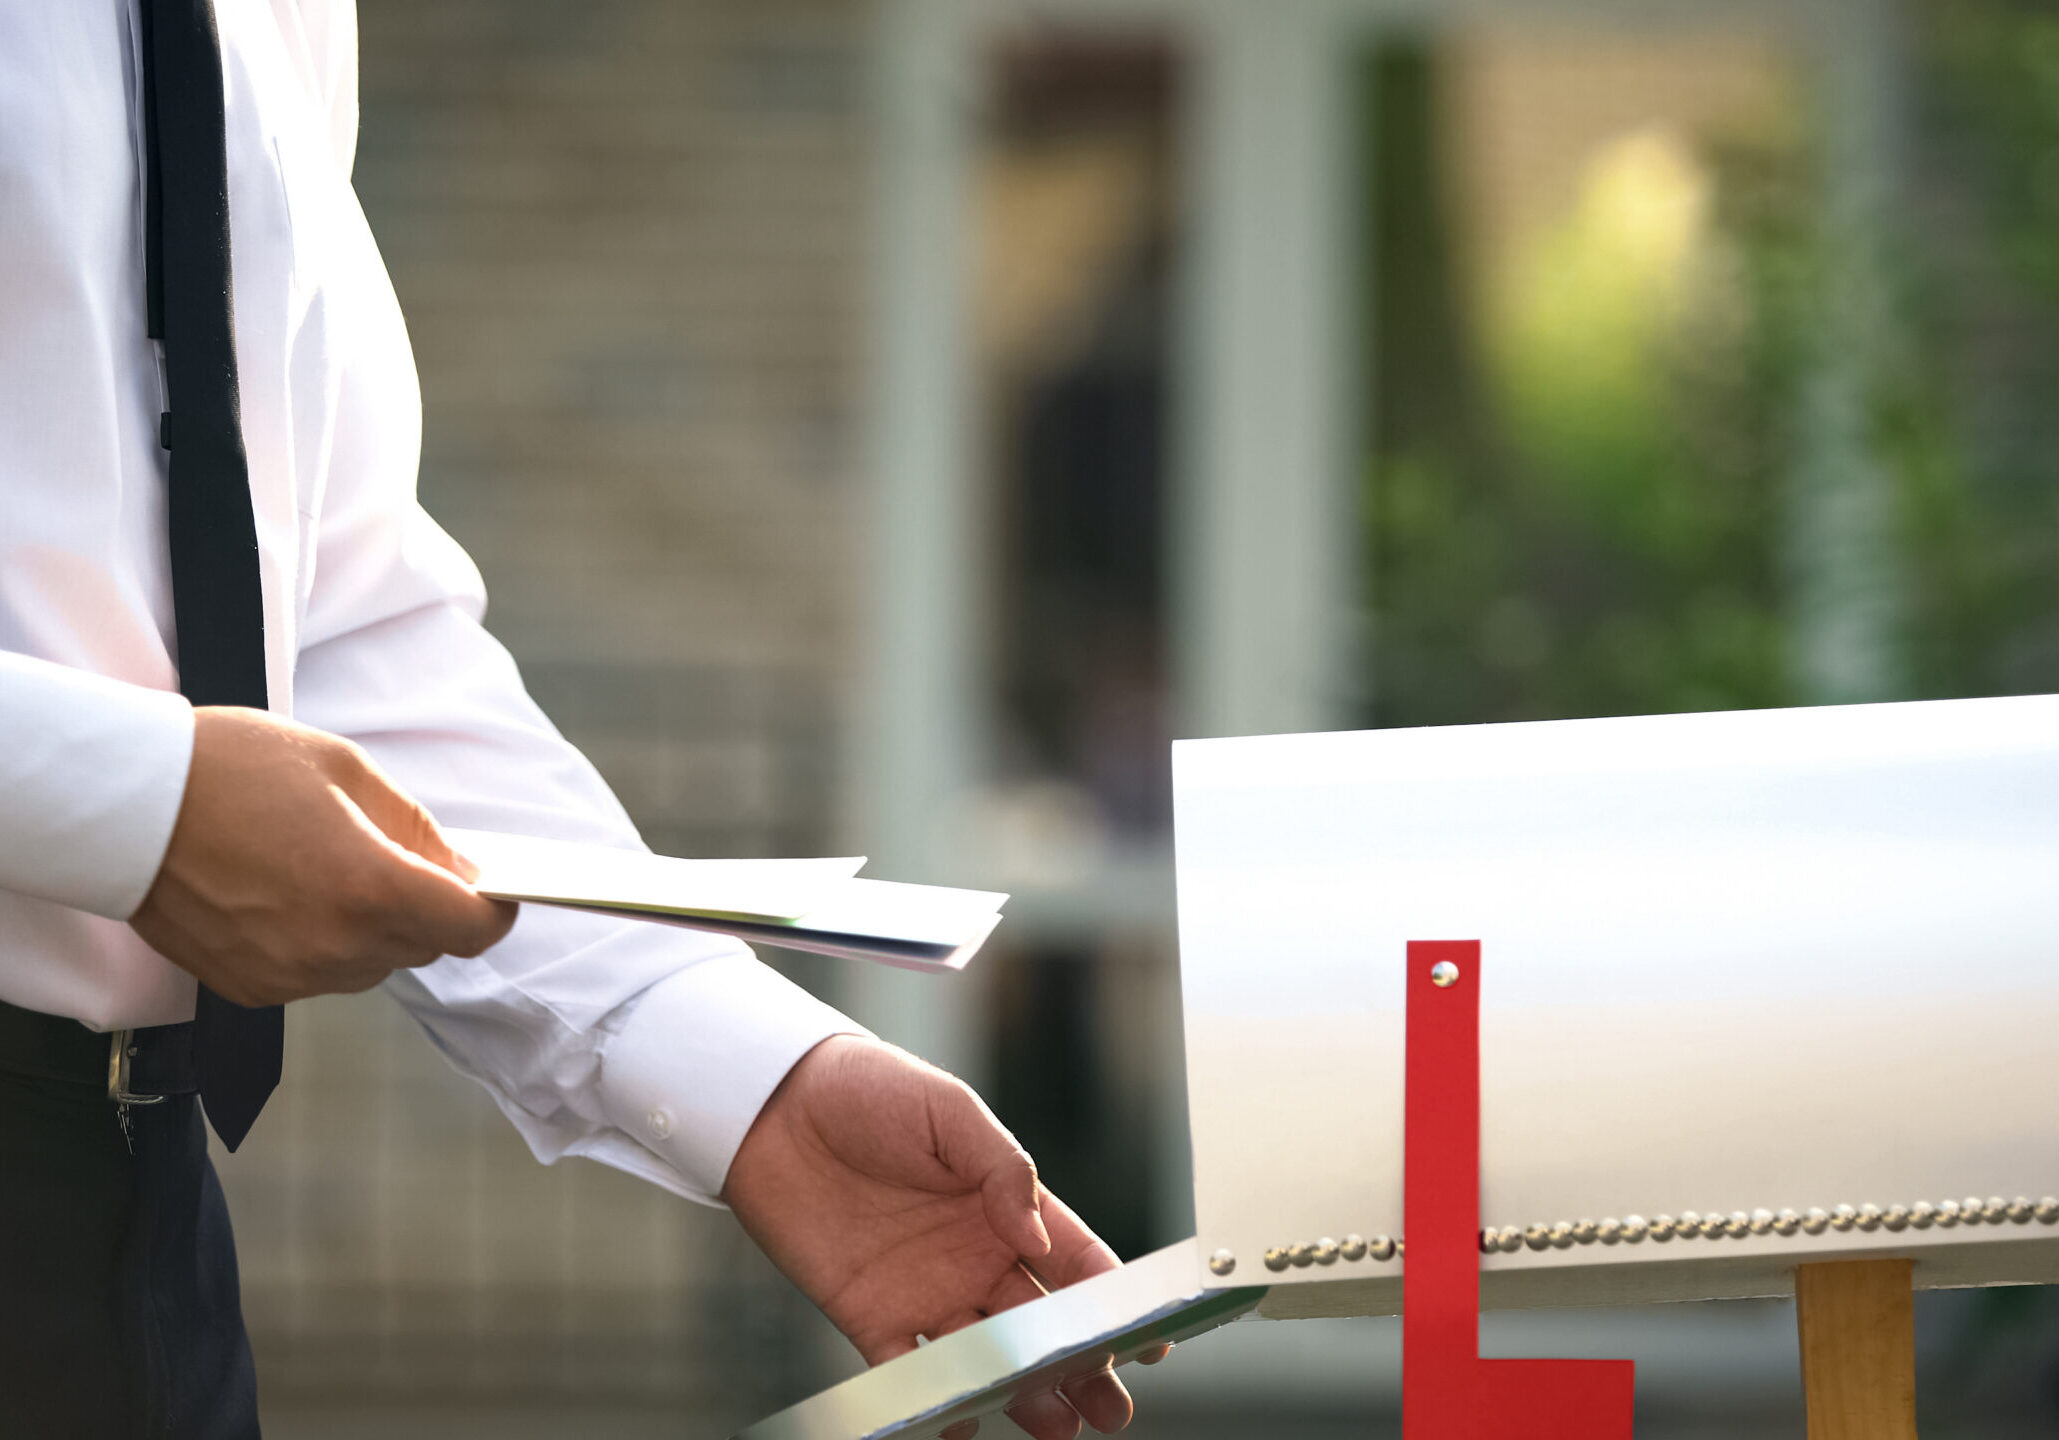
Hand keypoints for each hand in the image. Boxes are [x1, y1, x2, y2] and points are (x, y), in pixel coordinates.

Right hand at [130, 705, 514, 1004]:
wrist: (122, 802)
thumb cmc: (233, 768)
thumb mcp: (346, 770)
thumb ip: (416, 828)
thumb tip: (462, 869)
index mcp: (370, 887)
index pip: (471, 928)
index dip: (493, 910)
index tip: (496, 892)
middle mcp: (335, 946)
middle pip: (424, 945)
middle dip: (427, 906)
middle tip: (398, 857)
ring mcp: (290, 975)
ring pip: (372, 963)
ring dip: (374, 926)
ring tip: (329, 867)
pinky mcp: (250, 989)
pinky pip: (318, 975)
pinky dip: (324, 943)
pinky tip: (289, 894)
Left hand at [723, 1035, 1159, 1439]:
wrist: (774, 1104)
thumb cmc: (867, 1090)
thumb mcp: (947, 1110)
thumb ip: (1002, 1168)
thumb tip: (1040, 1236)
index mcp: (1005, 1206)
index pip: (1076, 1262)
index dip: (1115, 1301)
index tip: (1149, 1337)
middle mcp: (975, 1257)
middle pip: (1042, 1325)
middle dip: (1081, 1368)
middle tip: (1110, 1409)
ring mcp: (925, 1291)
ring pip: (987, 1357)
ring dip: (1021, 1393)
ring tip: (1056, 1426)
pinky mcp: (869, 1315)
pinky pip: (906, 1369)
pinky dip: (935, 1400)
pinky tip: (964, 1423)